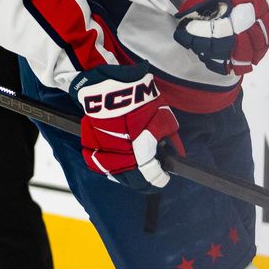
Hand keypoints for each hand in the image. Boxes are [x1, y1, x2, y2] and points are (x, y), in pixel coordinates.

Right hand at [71, 64, 183, 191]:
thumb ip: (170, 136)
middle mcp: (121, 158)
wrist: (111, 86)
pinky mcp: (90, 144)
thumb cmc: (139, 101)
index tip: (164, 176)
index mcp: (141, 154)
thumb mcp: (162, 117)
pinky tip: (115, 159)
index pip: (152, 177)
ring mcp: (103, 153)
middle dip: (145, 180)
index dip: (160, 178)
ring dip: (126, 174)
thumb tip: (178, 151)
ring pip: (114, 174)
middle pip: (133, 181)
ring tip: (134, 169)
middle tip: (152, 174)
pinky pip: (97, 162)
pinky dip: (107, 164)